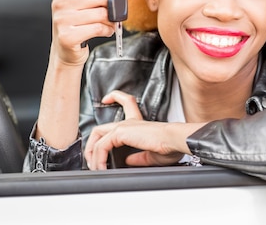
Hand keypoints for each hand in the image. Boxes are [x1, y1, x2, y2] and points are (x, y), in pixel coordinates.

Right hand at [50, 0, 116, 64]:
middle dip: (112, 6)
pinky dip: (107, 30)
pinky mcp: (67, 37)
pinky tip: (104, 31)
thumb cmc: (76, 22)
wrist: (65, 49)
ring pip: (102, 14)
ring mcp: (62, 20)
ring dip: (111, 20)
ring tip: (109, 23)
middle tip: (113, 12)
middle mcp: (59, 3)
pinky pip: (98, 28)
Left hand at [84, 91, 202, 169]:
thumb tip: (128, 160)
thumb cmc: (170, 146)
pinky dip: (98, 158)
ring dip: (93, 155)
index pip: (126, 101)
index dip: (115, 97)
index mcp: (138, 124)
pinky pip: (101, 146)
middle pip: (101, 127)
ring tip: (96, 167)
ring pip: (97, 136)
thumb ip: (138, 157)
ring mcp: (123, 126)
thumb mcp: (151, 155)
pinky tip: (101, 166)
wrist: (174, 141)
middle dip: (91, 145)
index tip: (107, 98)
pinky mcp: (120, 132)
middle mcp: (129, 122)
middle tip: (92, 160)